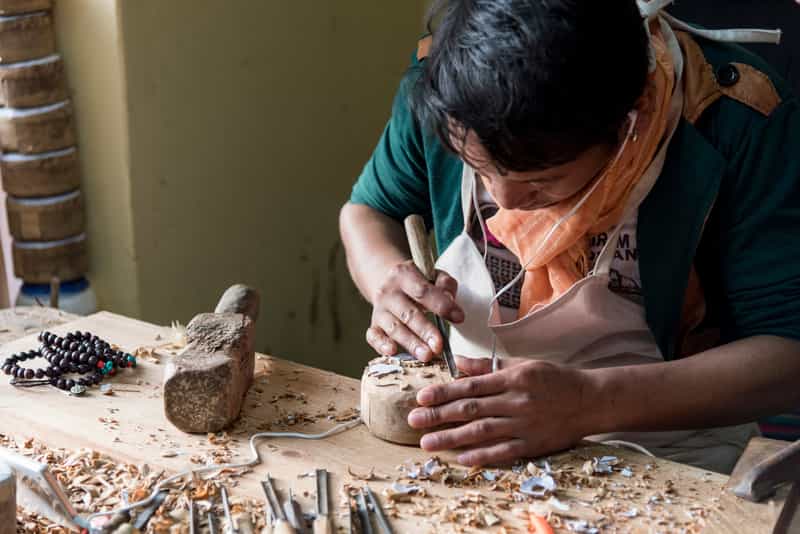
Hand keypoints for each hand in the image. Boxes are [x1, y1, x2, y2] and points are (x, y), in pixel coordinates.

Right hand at [365, 260, 463, 360]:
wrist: (392, 285)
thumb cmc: (420, 284)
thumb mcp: (434, 276)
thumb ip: (445, 286)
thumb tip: (452, 304)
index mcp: (404, 274)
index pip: (423, 291)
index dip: (441, 305)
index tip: (459, 318)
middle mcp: (388, 291)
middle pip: (408, 313)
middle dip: (425, 331)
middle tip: (439, 346)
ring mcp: (379, 309)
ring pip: (394, 328)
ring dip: (410, 343)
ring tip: (426, 356)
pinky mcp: (374, 325)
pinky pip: (374, 336)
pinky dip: (381, 345)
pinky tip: (392, 352)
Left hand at [407, 357, 595, 465]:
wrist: (589, 400)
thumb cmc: (553, 380)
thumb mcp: (522, 365)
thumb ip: (488, 367)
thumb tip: (458, 362)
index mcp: (512, 378)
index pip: (471, 385)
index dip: (444, 392)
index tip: (422, 397)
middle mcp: (516, 401)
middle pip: (471, 409)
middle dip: (439, 415)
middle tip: (414, 420)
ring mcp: (524, 424)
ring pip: (482, 432)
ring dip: (452, 438)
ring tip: (428, 442)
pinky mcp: (532, 444)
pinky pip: (502, 451)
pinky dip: (481, 456)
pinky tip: (461, 458)